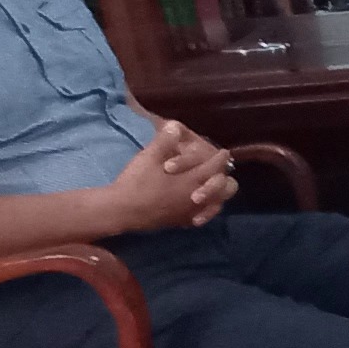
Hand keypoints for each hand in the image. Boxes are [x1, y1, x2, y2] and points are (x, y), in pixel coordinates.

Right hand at [102, 121, 235, 234]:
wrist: (122, 210)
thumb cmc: (136, 182)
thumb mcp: (149, 157)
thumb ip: (165, 141)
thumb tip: (175, 125)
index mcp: (191, 179)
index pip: (215, 167)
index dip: (220, 158)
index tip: (223, 152)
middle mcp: (197, 197)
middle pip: (225, 189)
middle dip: (224, 177)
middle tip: (219, 170)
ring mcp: (191, 212)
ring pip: (217, 204)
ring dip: (218, 194)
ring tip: (213, 186)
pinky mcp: (181, 222)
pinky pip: (202, 216)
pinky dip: (206, 210)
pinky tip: (199, 204)